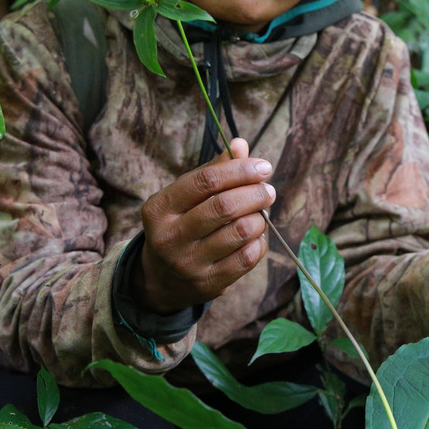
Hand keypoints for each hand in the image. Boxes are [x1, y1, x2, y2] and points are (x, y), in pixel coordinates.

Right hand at [136, 137, 274, 313]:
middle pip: (225, 206)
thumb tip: (240, 145)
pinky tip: (256, 236)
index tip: (262, 167)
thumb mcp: (186, 197)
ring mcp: (188, 263)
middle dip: (255, 193)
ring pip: (241, 232)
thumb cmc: (180, 225)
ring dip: (260, 218)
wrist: (161, 279)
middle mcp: (170, 237)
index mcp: (160, 208)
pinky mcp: (208, 284)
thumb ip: (213, 170)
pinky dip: (259, 242)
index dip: (239, 170)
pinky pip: (248, 257)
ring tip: (260, 213)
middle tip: (268, 190)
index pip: (205, 181)